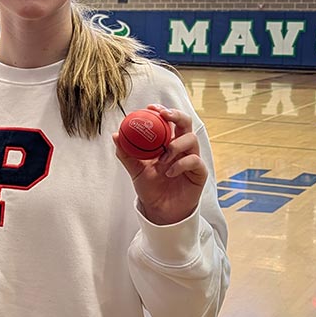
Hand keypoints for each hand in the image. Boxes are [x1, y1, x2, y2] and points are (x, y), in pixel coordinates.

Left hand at [113, 104, 207, 224]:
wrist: (159, 209)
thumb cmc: (150, 187)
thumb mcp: (135, 170)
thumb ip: (126, 154)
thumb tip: (116, 136)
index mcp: (167, 142)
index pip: (169, 121)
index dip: (162, 111)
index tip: (151, 107)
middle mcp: (181, 147)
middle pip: (186, 123)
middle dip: (176, 115)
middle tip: (164, 116)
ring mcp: (192, 158)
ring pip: (191, 139)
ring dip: (175, 145)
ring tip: (163, 158)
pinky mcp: (199, 172)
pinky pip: (194, 161)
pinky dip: (181, 163)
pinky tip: (169, 172)